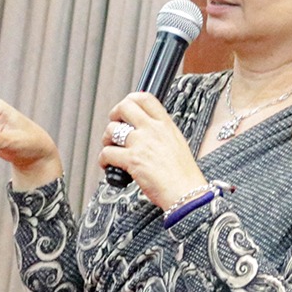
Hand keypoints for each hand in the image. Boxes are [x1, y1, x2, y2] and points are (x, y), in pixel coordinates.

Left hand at [100, 92, 206, 210]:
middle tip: (115, 126)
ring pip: (111, 130)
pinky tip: (109, 166)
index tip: (125, 110)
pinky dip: (103, 160)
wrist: (187, 193)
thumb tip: (144, 132)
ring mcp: (142, 144)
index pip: (145, 98)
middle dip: (114, 116)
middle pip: (124, 107)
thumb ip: (161, 135)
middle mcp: (153, 130)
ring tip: (111, 148)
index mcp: (166, 125)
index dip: (130, 100)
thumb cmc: (185, 176)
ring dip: (106, 139)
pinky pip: (107, 153)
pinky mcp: (132, 160)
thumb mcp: (178, 145)